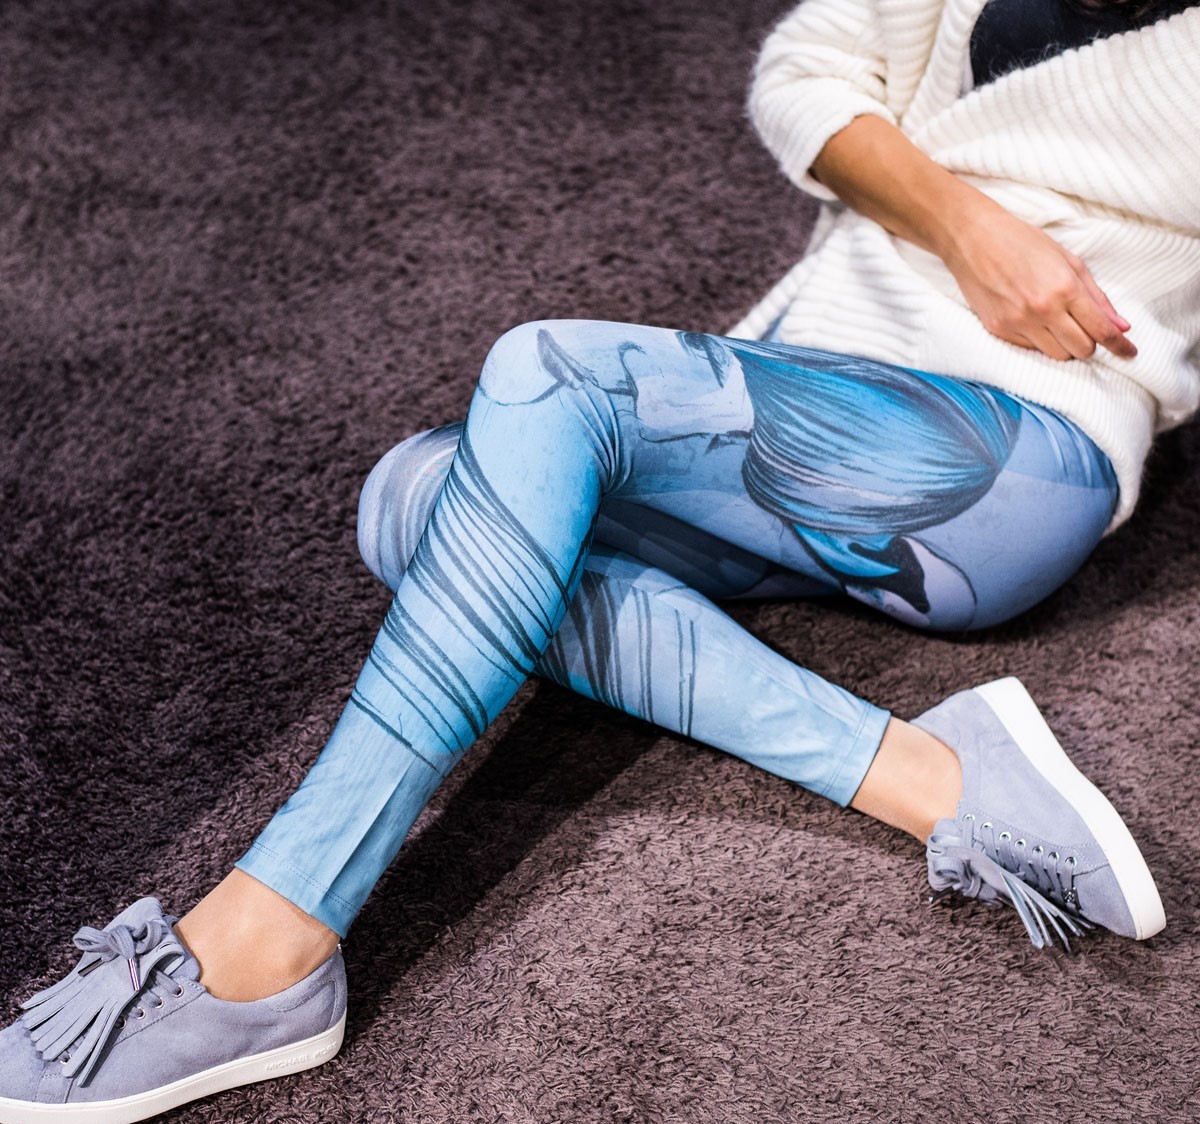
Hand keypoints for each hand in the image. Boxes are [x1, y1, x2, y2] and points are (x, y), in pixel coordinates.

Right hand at [943, 201, 1136, 361]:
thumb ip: (1095, 295)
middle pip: (1081, 350)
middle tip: (1085, 330)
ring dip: (1065, 345)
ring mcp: (1017, 323)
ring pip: (1056, 355)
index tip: (1130, 353)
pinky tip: (1033, 321)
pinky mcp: (998, 330)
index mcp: (1064, 288)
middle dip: (1089, 344)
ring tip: (1058, 325)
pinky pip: (1030, 349)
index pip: (1101, 329)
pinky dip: (1039, 340)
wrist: (973, 239)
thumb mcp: (1067, 261)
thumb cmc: (1022, 242)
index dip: (1120, 345)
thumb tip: (1120, 324)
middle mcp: (1042, 310)